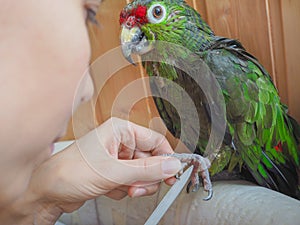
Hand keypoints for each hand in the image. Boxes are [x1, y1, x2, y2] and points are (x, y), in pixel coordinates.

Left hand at [7, 118, 180, 223]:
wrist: (47, 192)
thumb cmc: (70, 172)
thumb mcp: (113, 172)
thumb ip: (146, 169)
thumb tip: (171, 165)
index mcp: (120, 131)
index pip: (155, 141)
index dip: (166, 157)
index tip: (172, 173)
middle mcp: (119, 142)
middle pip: (150, 159)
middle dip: (146, 176)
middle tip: (139, 186)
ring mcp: (116, 158)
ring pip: (142, 173)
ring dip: (135, 185)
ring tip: (123, 188)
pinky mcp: (112, 172)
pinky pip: (131, 181)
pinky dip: (125, 189)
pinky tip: (111, 189)